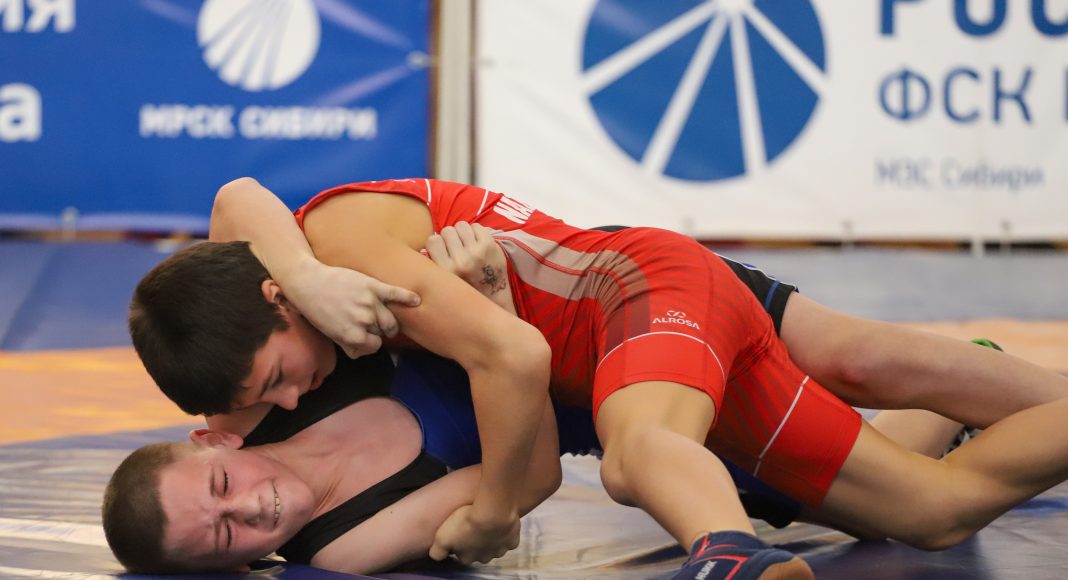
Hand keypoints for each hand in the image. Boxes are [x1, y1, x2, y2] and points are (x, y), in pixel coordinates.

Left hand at [284, 258, 419, 357]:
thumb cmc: (317, 311)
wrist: (308, 283)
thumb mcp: (330, 335)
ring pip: (390, 318)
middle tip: (371, 325)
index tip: (364, 336)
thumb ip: (349, 345)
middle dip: (378, 330)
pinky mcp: (373, 286)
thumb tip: (362, 351)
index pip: (374, 346)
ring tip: (385, 320)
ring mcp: (370, 303)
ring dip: (388, 320)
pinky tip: (416, 300)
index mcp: (353, 336)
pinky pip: (395, 294)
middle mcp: (364, 321)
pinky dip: (407, 297)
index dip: (369, 342)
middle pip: (383, 331)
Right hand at [425, 222, 508, 297]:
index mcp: (446, 270)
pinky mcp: (490, 245)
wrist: (493, 294)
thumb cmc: (465, 285)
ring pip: (461, 225)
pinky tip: (477, 243)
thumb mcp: (445, 279)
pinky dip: (475, 232)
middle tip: (457, 247)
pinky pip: (475, 226)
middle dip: (451, 237)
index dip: (437, 242)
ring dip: (462, 232)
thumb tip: (427, 244)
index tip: (443, 249)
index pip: (432, 240)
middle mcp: (461, 261)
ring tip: (466, 243)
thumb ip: (434, 262)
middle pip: (447, 230)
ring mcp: (477, 252)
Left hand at [428, 505, 519, 564]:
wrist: (493, 512)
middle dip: (476, 542)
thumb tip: (435, 556)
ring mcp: (500, 551)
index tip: (459, 530)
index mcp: (468, 558)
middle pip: (479, 552)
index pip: (461, 554)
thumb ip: (437, 550)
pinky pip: (509, 539)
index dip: (460, 543)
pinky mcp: (513, 541)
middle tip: (473, 524)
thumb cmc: (466, 522)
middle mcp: (484, 559)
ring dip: (491, 537)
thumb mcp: (442, 536)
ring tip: (488, 521)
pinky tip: (502, 522)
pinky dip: (506, 532)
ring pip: (494, 546)